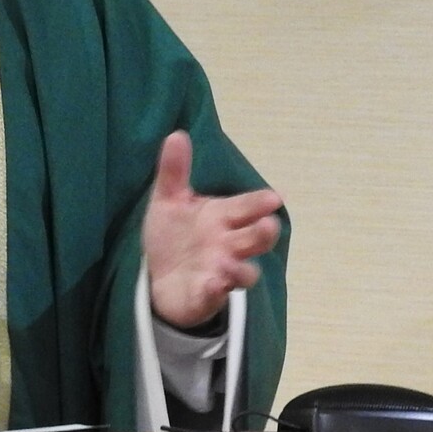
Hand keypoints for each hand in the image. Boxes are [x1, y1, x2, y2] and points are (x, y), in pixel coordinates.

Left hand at [141, 130, 282, 329]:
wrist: (159, 276)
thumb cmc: (173, 235)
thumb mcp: (168, 201)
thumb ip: (174, 171)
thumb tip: (177, 134)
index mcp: (222, 218)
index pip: (246, 207)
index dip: (259, 203)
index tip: (273, 198)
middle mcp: (227, 245)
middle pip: (254, 240)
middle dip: (263, 233)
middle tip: (269, 225)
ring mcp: (220, 273)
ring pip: (243, 274)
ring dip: (240, 269)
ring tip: (229, 263)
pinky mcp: (206, 297)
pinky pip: (214, 296)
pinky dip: (215, 292)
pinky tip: (212, 285)